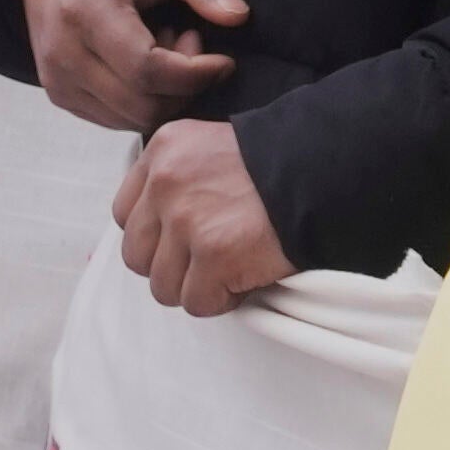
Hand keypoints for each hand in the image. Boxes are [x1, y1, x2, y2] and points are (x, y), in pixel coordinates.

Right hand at [17, 0, 250, 130]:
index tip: (225, 60)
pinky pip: (117, 120)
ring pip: (132, 120)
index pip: (148, 71)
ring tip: (166, 46)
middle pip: (144, 105)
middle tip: (191, 40)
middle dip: (184, 85)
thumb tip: (238, 16)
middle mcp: (63, 53)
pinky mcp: (60, 95)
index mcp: (86, 10)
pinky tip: (144, 62)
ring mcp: (57, 80)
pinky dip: (143, 100)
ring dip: (165, 94)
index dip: (197, 75)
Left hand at [113, 119, 294, 313]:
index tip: (186, 238)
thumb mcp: (212, 147)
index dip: (157, 235)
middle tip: (210, 259)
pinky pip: (197, 302)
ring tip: (231, 268)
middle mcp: (166, 183)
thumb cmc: (279, 165)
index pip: (125, 214)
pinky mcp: (213, 256)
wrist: (324, 171)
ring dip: (196, 286)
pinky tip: (245, 276)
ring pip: (162, 286)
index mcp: (163, 150)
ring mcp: (187, 221)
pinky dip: (222, 299)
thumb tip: (160, 232)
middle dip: (172, 266)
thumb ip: (179, 179)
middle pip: (137, 255)